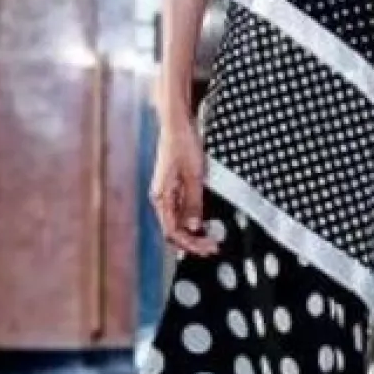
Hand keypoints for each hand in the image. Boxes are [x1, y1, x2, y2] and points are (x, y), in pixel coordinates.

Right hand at [150, 120, 217, 256]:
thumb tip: (194, 227)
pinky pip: (181, 211)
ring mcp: (167, 194)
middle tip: (213, 248)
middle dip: (193, 243)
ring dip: (193, 234)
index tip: (208, 248)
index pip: (172, 232)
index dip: (190, 244)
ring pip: (177, 223)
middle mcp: (161, 199)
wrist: (177, 124)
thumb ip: (193, 202)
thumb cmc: (182, 145)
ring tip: (211, 240)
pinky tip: (204, 224)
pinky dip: (193, 221)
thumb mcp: (193, 175)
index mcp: (161, 197)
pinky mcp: (174, 188)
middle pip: (174, 231)